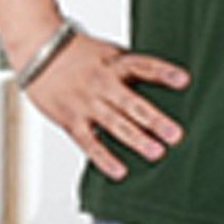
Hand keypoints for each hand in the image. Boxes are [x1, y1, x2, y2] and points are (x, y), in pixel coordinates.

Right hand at [24, 31, 190, 180]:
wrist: (39, 51)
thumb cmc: (78, 53)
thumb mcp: (108, 52)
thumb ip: (129, 67)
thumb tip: (159, 79)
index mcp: (115, 63)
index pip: (144, 66)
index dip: (164, 73)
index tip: (185, 80)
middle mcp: (103, 83)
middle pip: (133, 103)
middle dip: (155, 120)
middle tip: (176, 135)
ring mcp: (87, 103)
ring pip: (114, 124)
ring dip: (137, 139)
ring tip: (157, 153)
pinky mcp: (71, 120)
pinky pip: (89, 143)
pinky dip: (105, 158)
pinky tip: (121, 171)